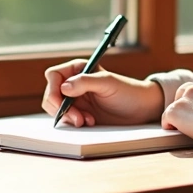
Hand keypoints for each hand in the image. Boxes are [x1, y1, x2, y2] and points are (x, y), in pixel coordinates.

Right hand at [41, 59, 164, 126]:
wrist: (141, 109)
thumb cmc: (128, 91)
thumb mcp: (108, 83)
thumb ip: (85, 82)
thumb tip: (64, 87)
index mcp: (78, 69)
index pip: (54, 76)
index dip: (54, 89)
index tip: (63, 101)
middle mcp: (74, 83)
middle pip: (51, 94)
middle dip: (61, 108)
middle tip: (78, 117)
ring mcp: (75, 99)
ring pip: (56, 109)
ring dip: (68, 117)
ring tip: (87, 120)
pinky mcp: (79, 113)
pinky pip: (66, 119)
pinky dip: (74, 123)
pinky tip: (90, 122)